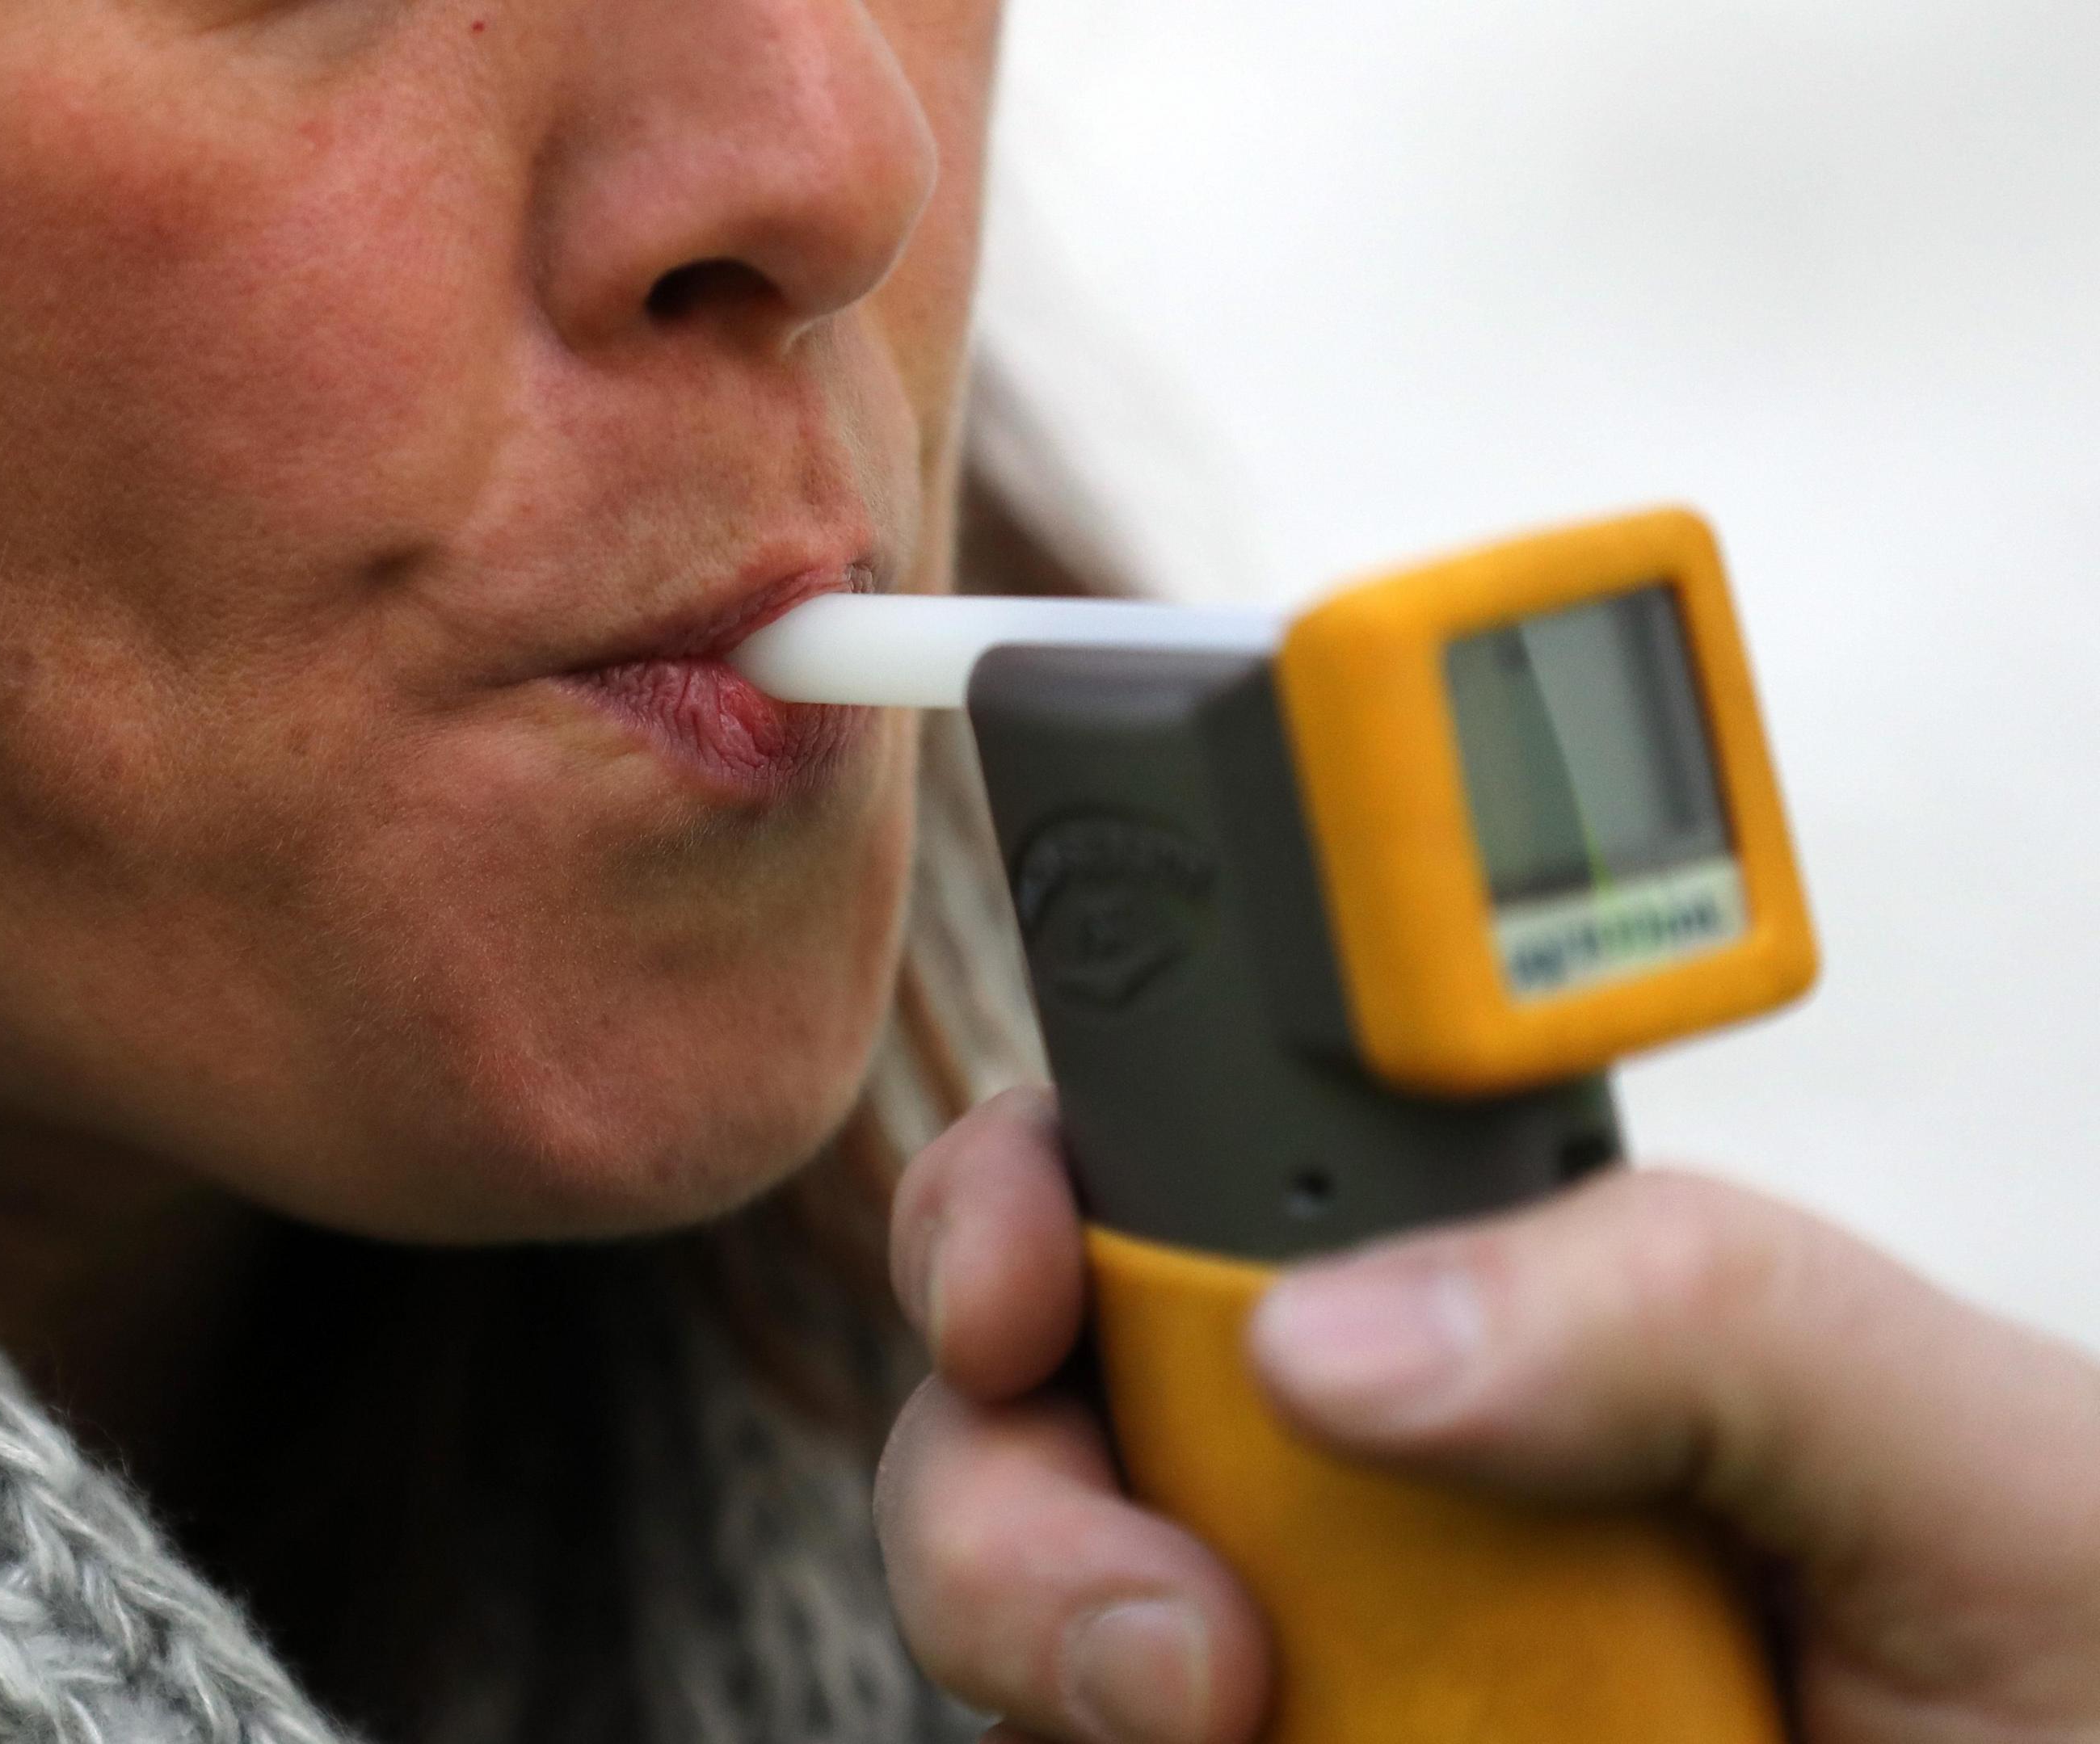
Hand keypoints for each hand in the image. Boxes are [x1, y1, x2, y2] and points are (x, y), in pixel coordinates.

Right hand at [872, 1086, 2099, 1743]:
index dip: (1032, 1196)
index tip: (1008, 1296)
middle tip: (1180, 1643)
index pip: (1181, 1164)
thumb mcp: (1974, 1463)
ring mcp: (1321, 1662)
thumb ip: (1700, 1310)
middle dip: (1007, 1489)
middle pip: (1024, 1407)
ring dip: (1057, 1663)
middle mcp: (1366, 1471)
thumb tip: (1328, 1328)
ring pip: (1020, 1619)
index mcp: (1508, 1306)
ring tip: (1242, 1739)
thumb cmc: (2086, 1692)